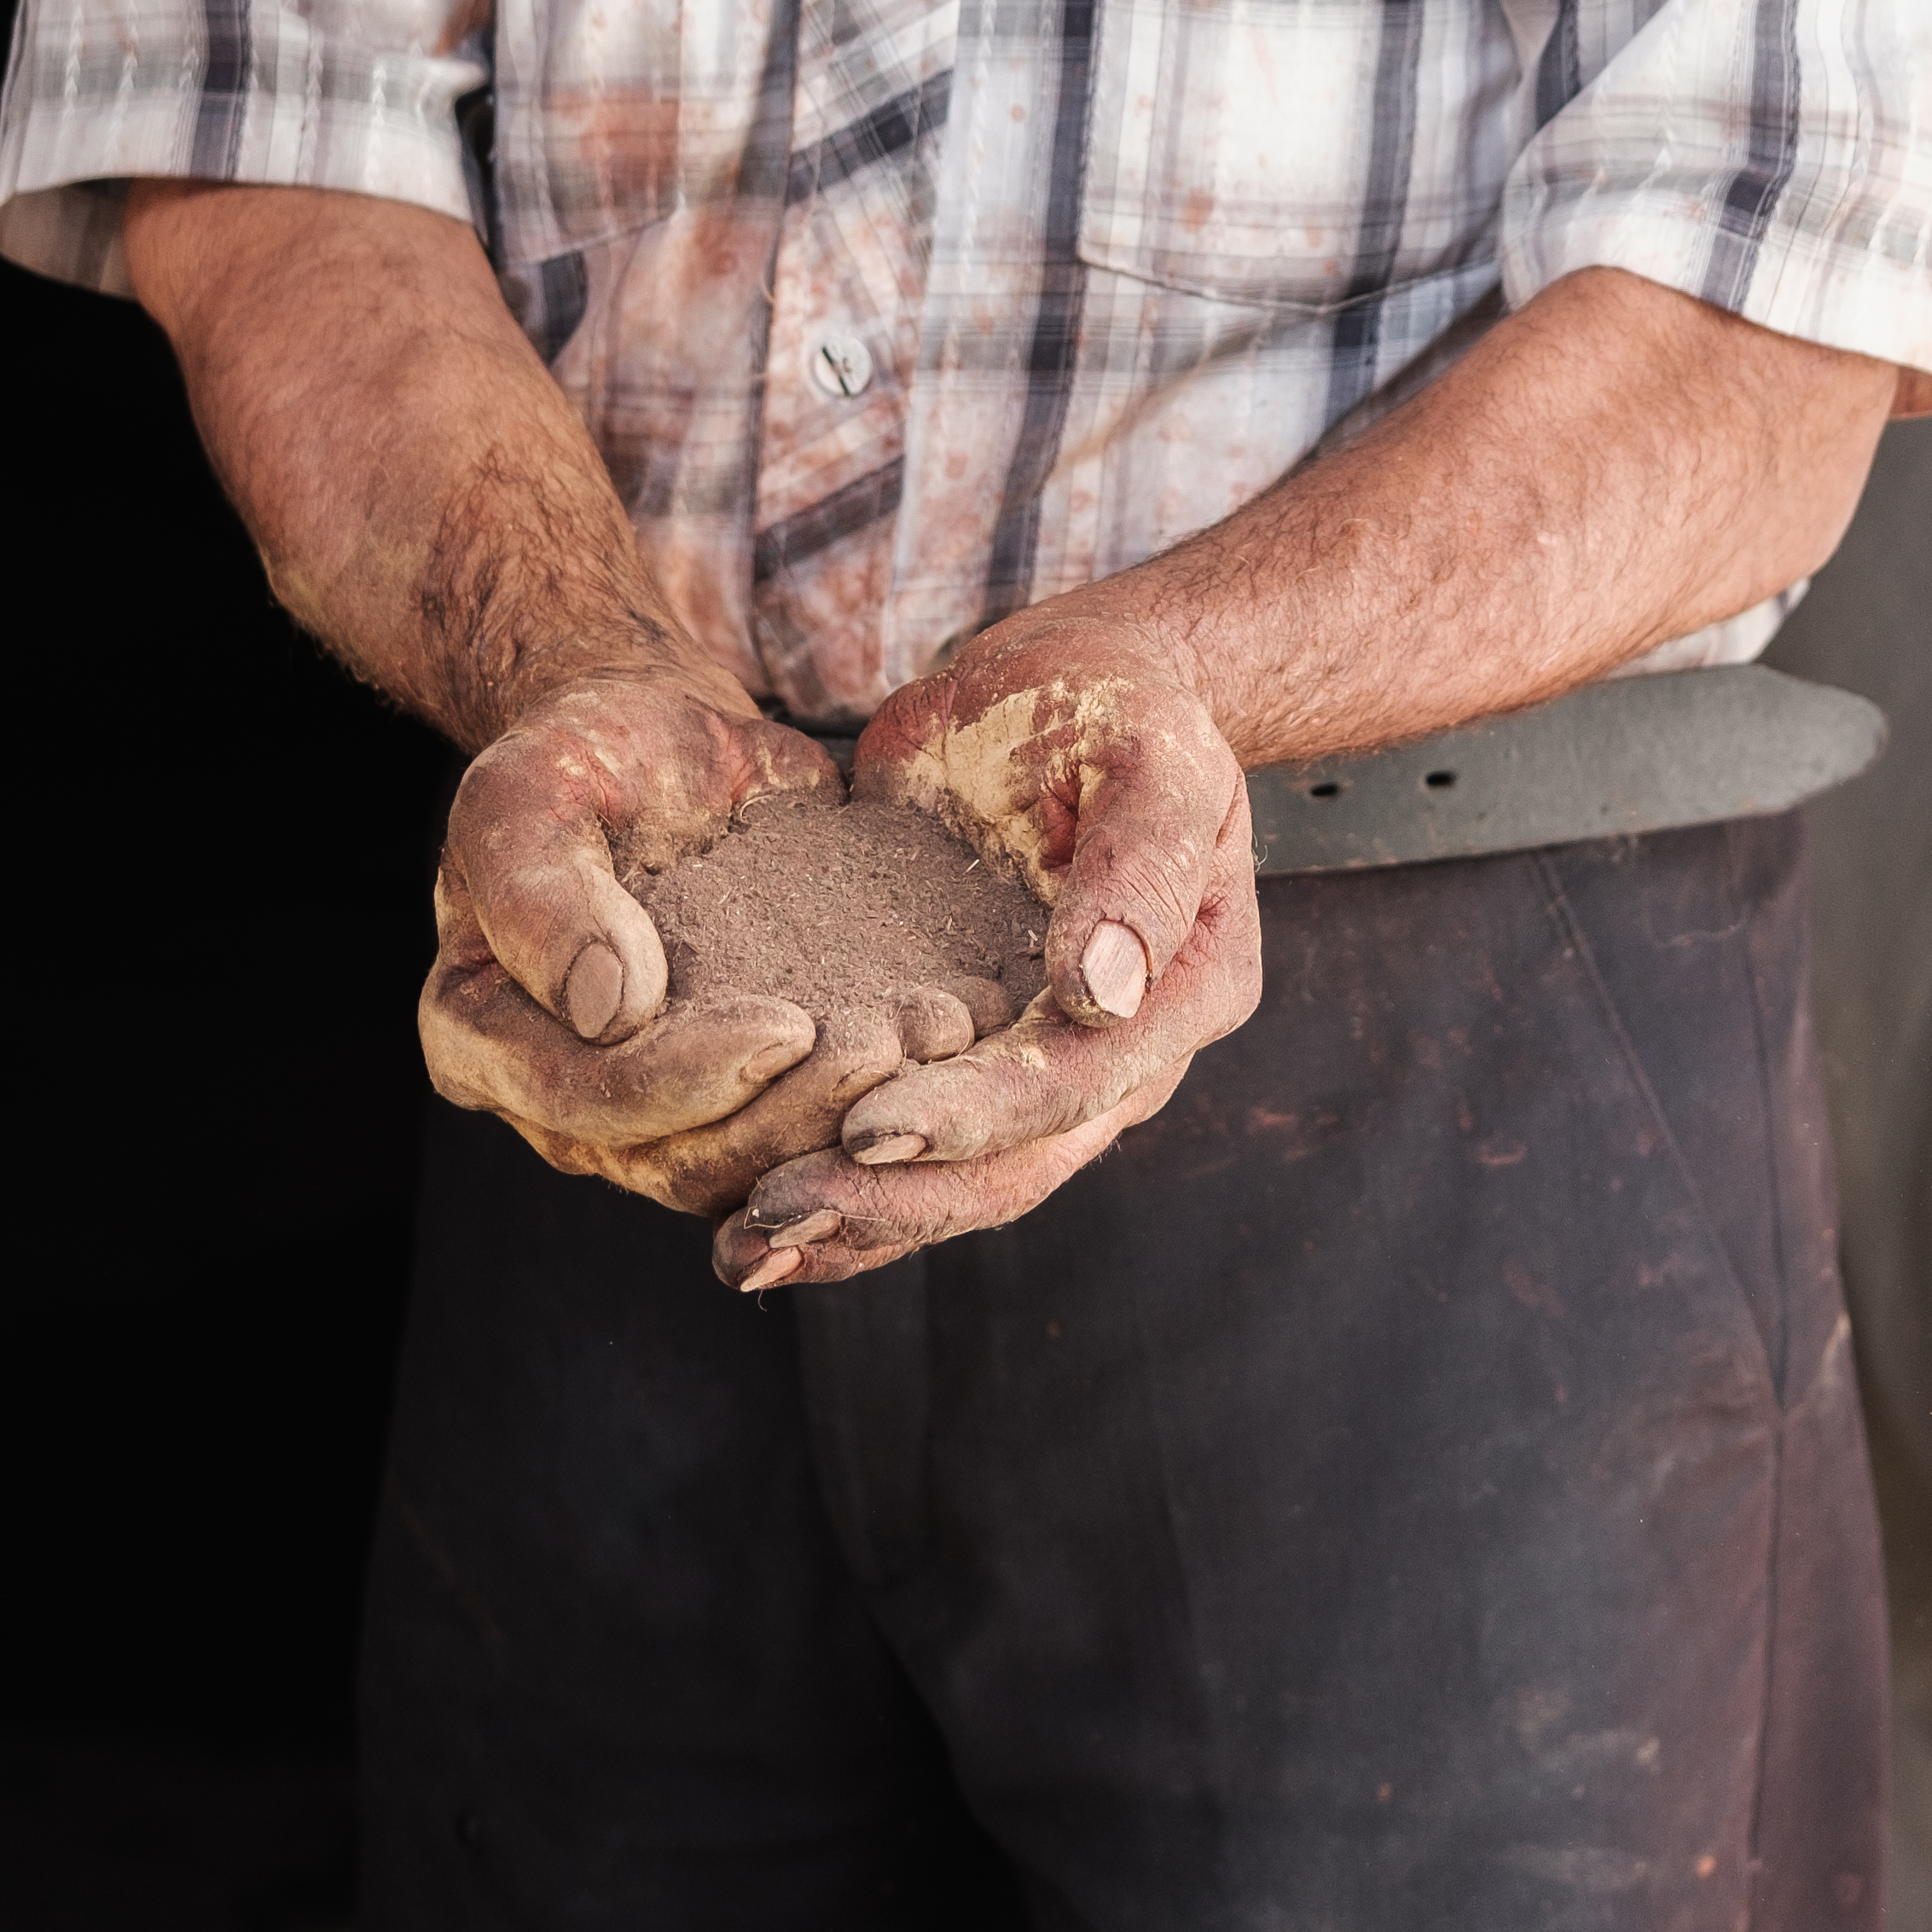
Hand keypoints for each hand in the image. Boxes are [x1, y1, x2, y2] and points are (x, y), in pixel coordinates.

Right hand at [419, 664, 871, 1206]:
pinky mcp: (735, 1092)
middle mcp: (560, 1101)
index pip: (582, 1098)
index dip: (683, 1080)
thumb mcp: (530, 793)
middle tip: (883, 1054)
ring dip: (840, 1124)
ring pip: (746, 1168)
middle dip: (784, 1117)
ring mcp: (651, 1110)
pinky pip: (799, 1134)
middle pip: (673, 1159)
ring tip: (924, 1055)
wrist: (657, 745)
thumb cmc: (579, 757)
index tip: (786, 1025)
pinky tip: (942, 1059)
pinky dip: (871, 1108)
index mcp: (479, 1039)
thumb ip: (543, 894)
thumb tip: (609, 1010)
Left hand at [716, 623, 1260, 1293]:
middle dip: (894, 1198)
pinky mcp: (969, 1055)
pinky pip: (911, 1146)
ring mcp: (1043, 1067)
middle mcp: (1122, 1057)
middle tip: (778, 1208)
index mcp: (1185, 993)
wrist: (1072, 684)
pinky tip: (748, 1222)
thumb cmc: (1118, 702)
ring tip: (746, 1247)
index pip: (1076, 1081)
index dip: (976, 1116)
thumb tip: (1105, 990)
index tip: (871, 1124)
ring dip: (856, 1223)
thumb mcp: (1150, 752)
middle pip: (1014, 1167)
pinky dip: (837, 1187)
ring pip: (959, 1183)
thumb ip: (1140, 863)